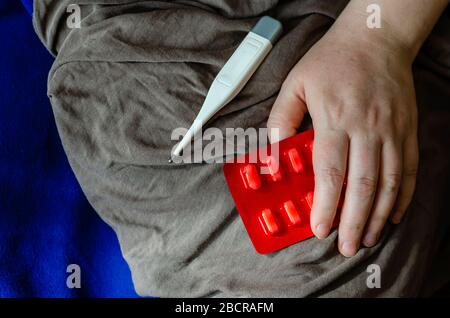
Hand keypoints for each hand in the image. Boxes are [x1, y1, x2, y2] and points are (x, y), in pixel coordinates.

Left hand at [267, 21, 418, 256]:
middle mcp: (366, 128)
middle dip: (353, 221)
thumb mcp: (296, 83)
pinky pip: (409, 168)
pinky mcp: (407, 129)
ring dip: (378, 215)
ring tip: (367, 238)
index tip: (319, 228)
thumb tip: (273, 154)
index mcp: (335, 118)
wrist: (375, 38)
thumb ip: (281, 119)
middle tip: (345, 246)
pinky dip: (403, 195)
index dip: (325, 204)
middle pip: (362, 184)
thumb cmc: (331, 61)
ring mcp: (391, 130)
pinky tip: (393, 214)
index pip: (330, 171)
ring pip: (388, 182)